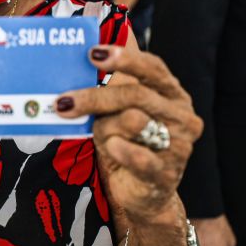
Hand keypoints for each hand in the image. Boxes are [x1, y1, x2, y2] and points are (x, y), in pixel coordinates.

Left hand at [55, 45, 202, 222]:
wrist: (141, 191)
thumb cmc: (127, 141)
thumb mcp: (116, 111)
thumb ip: (109, 88)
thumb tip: (87, 56)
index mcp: (172, 94)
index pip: (153, 68)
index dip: (124, 59)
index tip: (92, 54)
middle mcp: (182, 116)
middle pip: (136, 94)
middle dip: (95, 97)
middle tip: (64, 101)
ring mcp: (179, 145)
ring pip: (134, 121)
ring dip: (106, 128)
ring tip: (100, 137)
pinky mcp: (167, 173)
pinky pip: (140, 157)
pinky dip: (121, 150)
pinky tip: (112, 146)